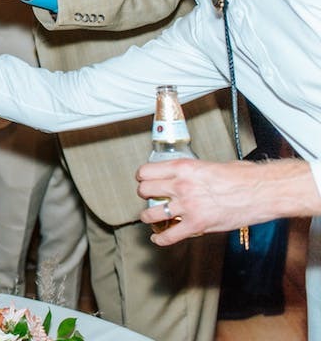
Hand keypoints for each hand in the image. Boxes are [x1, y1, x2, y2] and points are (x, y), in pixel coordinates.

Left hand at [137, 159, 263, 245]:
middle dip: (145, 195)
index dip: (143, 177)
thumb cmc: (243, 177)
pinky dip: (161, 240)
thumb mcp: (212, 165)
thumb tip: (188, 175)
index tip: (145, 180)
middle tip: (150, 198)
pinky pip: (170, 235)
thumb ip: (194, 172)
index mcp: (184, 168)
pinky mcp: (197, 224)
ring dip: (148, 217)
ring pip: (151, 214)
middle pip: (144, 190)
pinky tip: (158, 239)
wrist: (263, 191)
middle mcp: (181, 186)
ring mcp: (187, 206)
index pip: (147, 171)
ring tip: (150, 217)